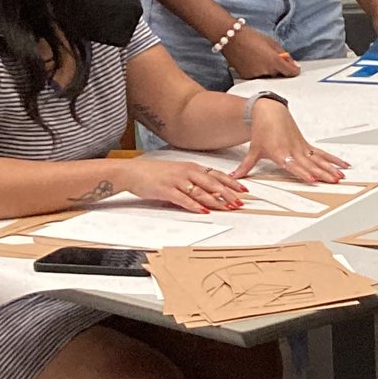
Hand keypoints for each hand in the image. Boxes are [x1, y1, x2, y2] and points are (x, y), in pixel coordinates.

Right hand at [113, 155, 249, 213]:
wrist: (133, 172)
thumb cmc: (156, 173)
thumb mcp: (179, 172)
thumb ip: (195, 179)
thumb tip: (212, 190)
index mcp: (192, 167)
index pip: (217, 175)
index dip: (232, 183)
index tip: (244, 190)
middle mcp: (187, 172)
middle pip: (212, 183)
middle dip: (228, 194)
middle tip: (240, 203)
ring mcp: (176, 181)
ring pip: (200, 192)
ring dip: (215, 201)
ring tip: (227, 209)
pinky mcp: (166, 190)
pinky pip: (183, 199)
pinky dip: (194, 205)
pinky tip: (203, 211)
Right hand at [219, 26, 298, 81]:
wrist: (231, 38)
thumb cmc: (252, 37)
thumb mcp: (272, 43)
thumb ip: (285, 55)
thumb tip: (294, 65)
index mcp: (274, 61)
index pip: (291, 72)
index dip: (294, 70)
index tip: (294, 68)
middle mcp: (266, 71)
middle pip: (279, 75)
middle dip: (279, 69)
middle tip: (273, 59)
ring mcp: (255, 75)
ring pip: (268, 77)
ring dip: (269, 71)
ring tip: (261, 59)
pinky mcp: (246, 77)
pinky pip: (258, 77)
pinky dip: (259, 72)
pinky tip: (254, 63)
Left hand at [235, 100, 348, 183]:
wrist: (269, 112)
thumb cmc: (262, 130)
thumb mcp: (253, 150)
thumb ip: (245, 166)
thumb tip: (235, 177)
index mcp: (280, 153)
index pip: (294, 165)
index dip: (304, 172)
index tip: (313, 178)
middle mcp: (294, 151)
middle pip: (311, 164)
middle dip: (323, 172)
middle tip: (334, 179)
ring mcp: (302, 148)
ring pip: (319, 159)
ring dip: (331, 168)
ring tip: (340, 175)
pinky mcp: (307, 145)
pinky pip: (322, 154)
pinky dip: (333, 159)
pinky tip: (343, 164)